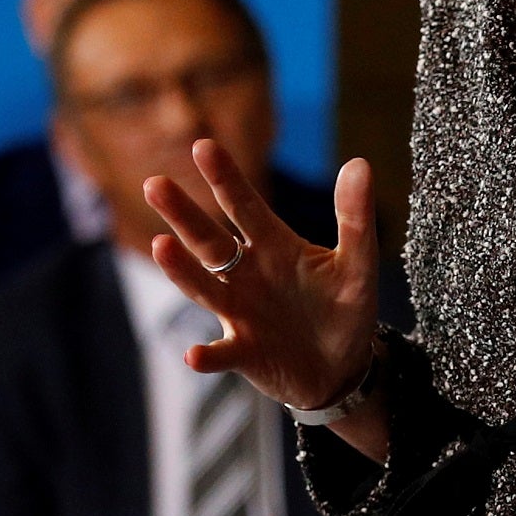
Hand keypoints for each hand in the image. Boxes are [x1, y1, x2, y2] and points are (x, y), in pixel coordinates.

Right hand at [144, 140, 380, 411]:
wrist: (341, 369)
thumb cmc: (344, 308)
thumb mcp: (358, 265)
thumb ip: (356, 218)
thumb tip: (359, 163)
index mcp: (273, 246)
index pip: (244, 206)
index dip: (226, 178)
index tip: (204, 146)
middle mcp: (247, 274)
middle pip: (209, 240)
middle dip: (183, 214)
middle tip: (155, 184)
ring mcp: (239, 313)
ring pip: (204, 288)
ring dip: (182, 270)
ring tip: (161, 246)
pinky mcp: (242, 353)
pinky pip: (221, 353)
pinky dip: (207, 355)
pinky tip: (193, 354)